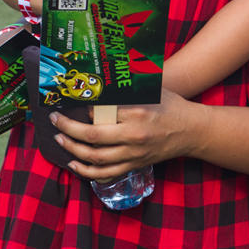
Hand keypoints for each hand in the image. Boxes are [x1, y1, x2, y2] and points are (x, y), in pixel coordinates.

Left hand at [49, 90, 194, 180]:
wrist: (192, 131)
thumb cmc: (171, 106)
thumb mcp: (152, 88)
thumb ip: (128, 83)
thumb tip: (102, 75)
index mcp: (137, 112)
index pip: (101, 111)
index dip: (81, 107)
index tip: (71, 102)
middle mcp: (134, 135)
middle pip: (92, 135)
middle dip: (68, 128)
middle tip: (55, 120)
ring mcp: (133, 154)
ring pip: (95, 158)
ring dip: (73, 149)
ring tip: (60, 140)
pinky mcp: (134, 165)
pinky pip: (106, 173)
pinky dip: (87, 172)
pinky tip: (75, 164)